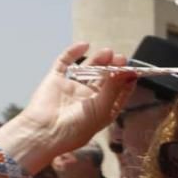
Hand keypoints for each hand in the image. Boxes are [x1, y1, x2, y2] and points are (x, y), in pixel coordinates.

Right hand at [0, 43, 135, 164]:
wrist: (44, 132)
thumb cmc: (77, 127)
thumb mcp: (101, 108)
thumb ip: (114, 89)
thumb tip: (128, 72)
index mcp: (103, 109)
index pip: (119, 92)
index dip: (126, 81)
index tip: (133, 70)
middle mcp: (88, 98)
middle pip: (105, 78)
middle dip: (113, 67)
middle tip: (120, 58)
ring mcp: (72, 88)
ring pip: (88, 69)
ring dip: (98, 60)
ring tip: (108, 51)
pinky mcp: (56, 80)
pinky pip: (65, 63)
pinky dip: (73, 53)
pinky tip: (84, 45)